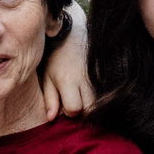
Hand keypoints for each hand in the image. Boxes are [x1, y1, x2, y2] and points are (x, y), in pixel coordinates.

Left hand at [41, 3, 95, 120]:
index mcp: (68, 81)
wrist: (74, 33)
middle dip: (83, 110)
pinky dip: (99, 93)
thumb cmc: (56, 57)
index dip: (68, 111)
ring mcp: (99, 75)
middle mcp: (86, 79)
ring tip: (81, 92)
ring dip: (91, 102)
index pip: (74, 109)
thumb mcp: (48, 77)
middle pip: (91, 109)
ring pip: (100, 101)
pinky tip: (89, 85)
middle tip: (75, 100)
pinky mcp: (106, 72)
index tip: (64, 102)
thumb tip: (51, 119)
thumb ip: (50, 99)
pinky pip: (106, 90)